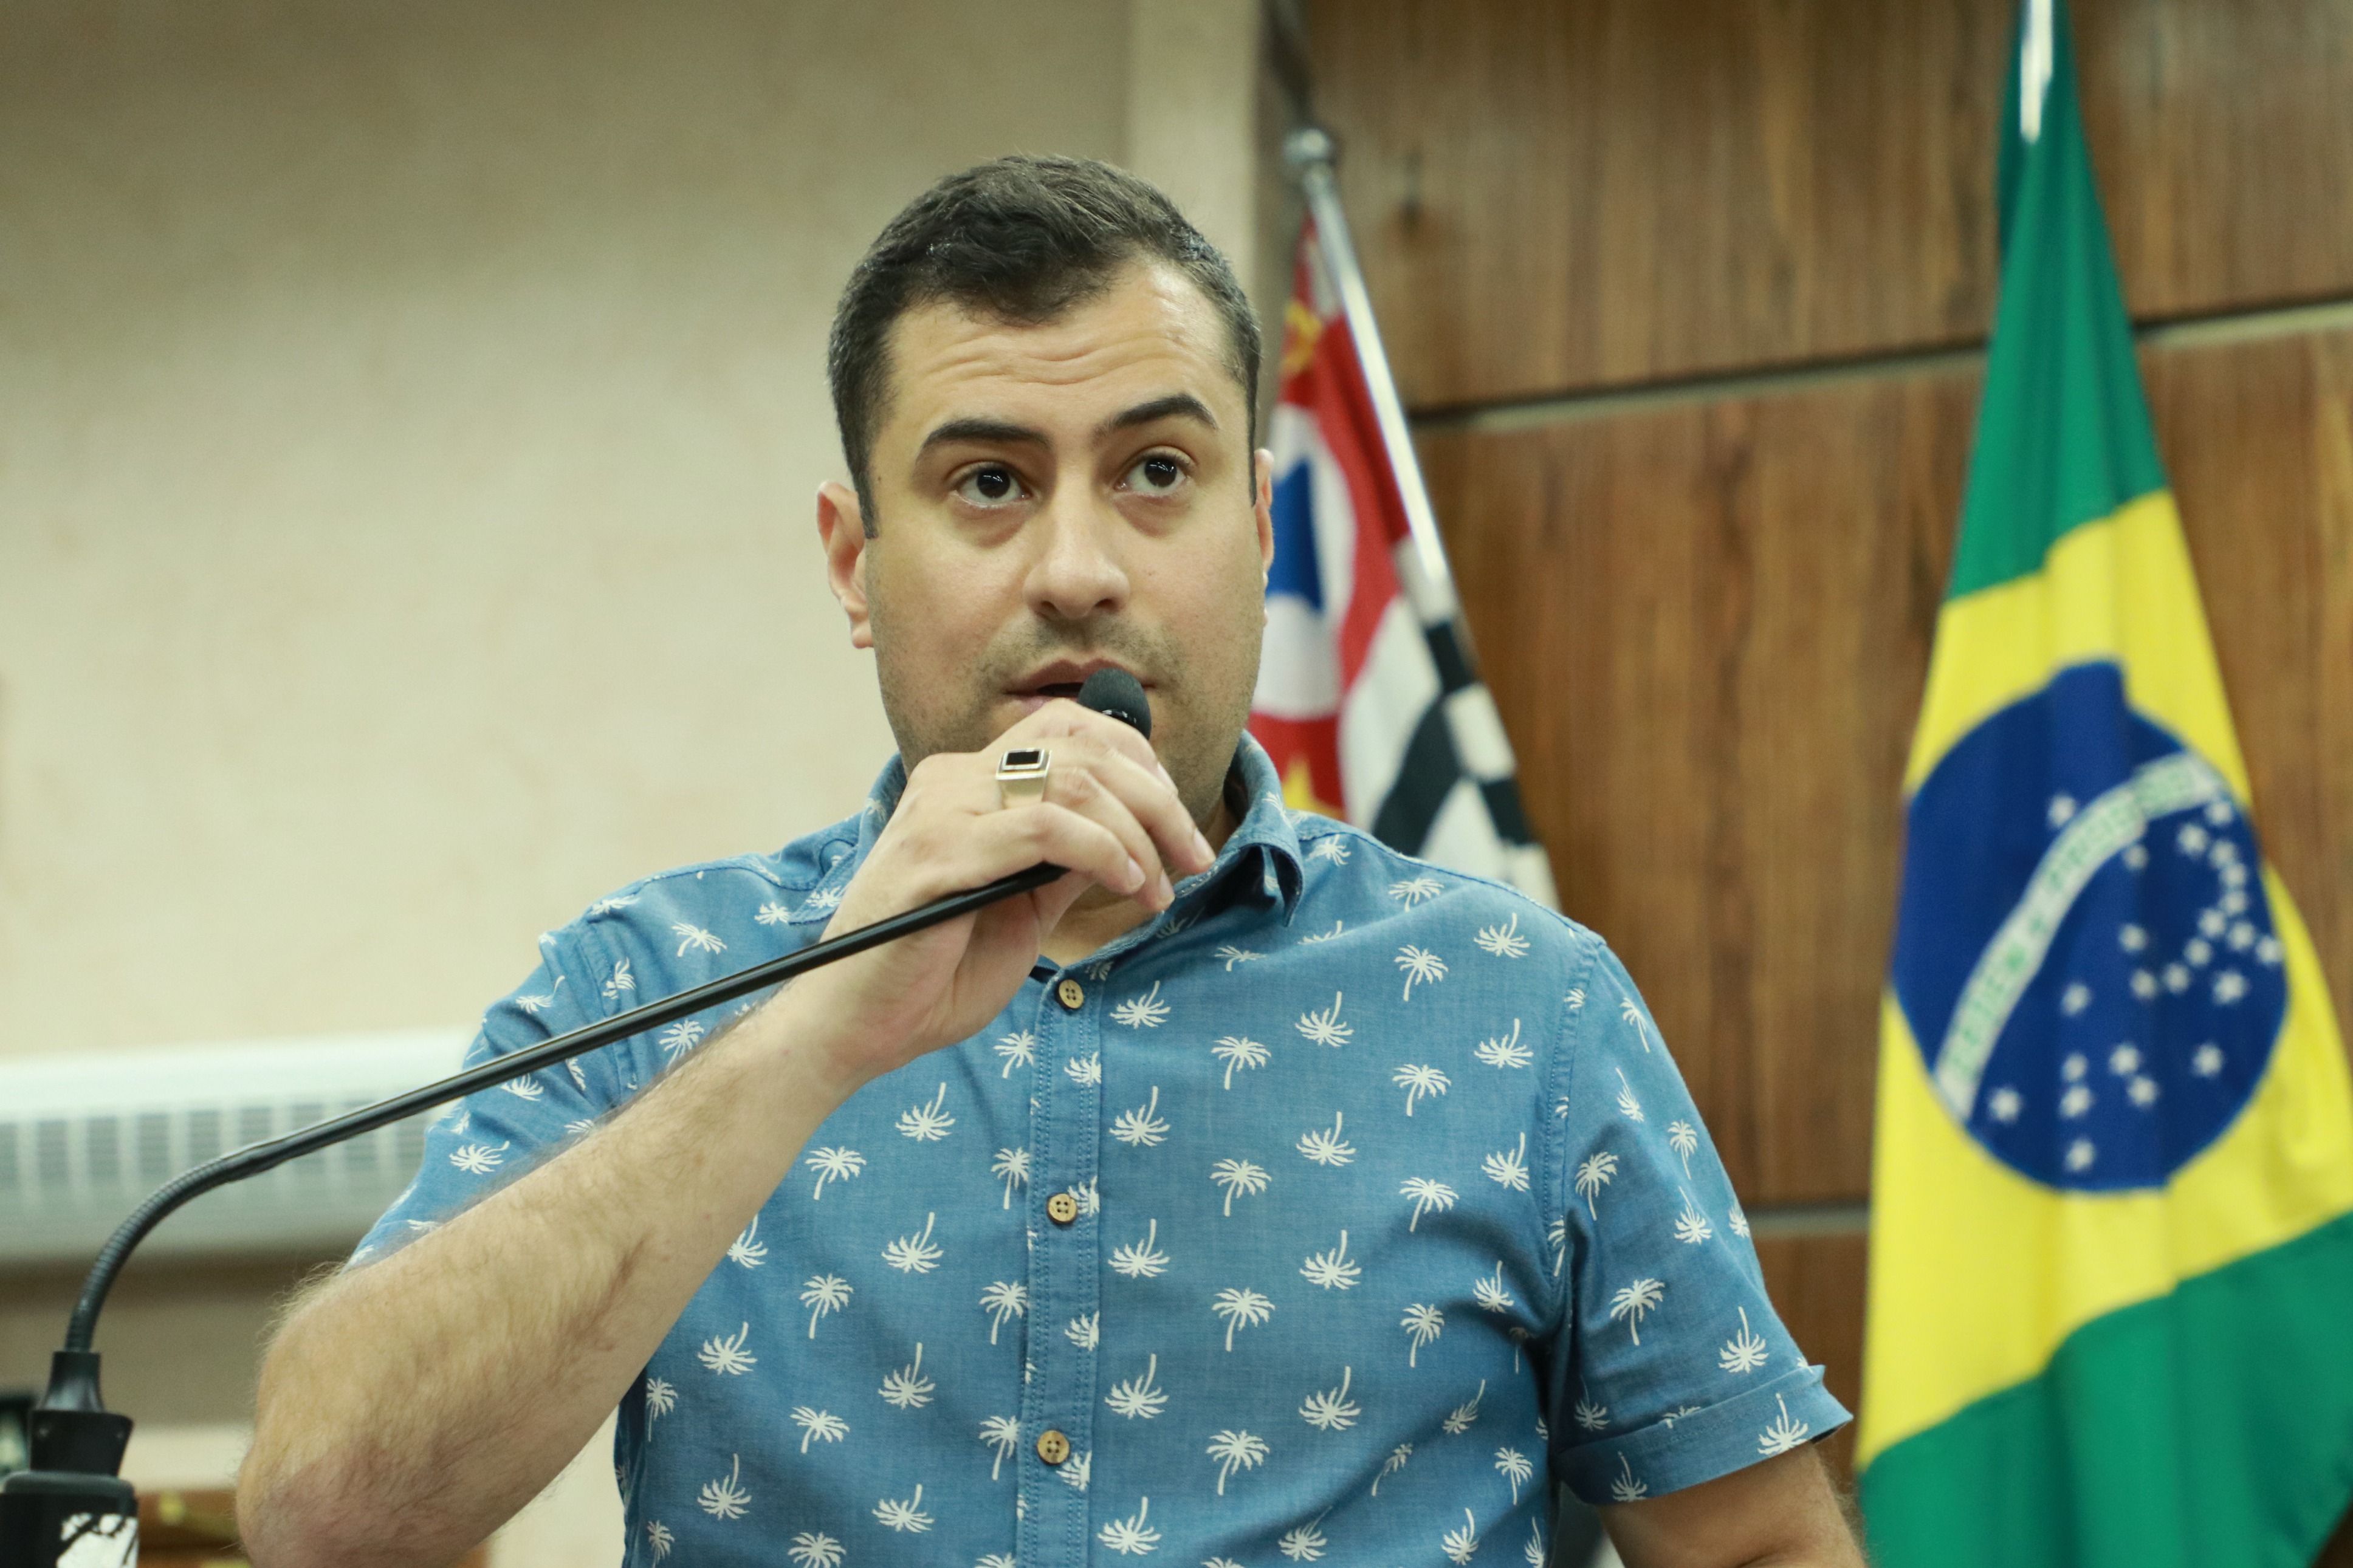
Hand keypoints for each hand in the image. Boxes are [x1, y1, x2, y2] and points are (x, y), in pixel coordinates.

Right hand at [777, 699, 1215, 1087]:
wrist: (856, 1027)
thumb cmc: (933, 974)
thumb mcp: (1024, 908)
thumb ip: (1066, 864)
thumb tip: (1134, 838)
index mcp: (967, 782)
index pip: (1070, 729)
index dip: (1141, 765)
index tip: (1178, 828)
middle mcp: (951, 780)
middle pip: (1083, 745)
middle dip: (1157, 798)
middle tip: (1194, 856)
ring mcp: (940, 811)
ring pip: (1071, 779)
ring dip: (1137, 830)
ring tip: (1160, 883)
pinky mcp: (937, 854)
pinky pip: (1044, 828)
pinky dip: (1103, 852)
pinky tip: (1127, 885)